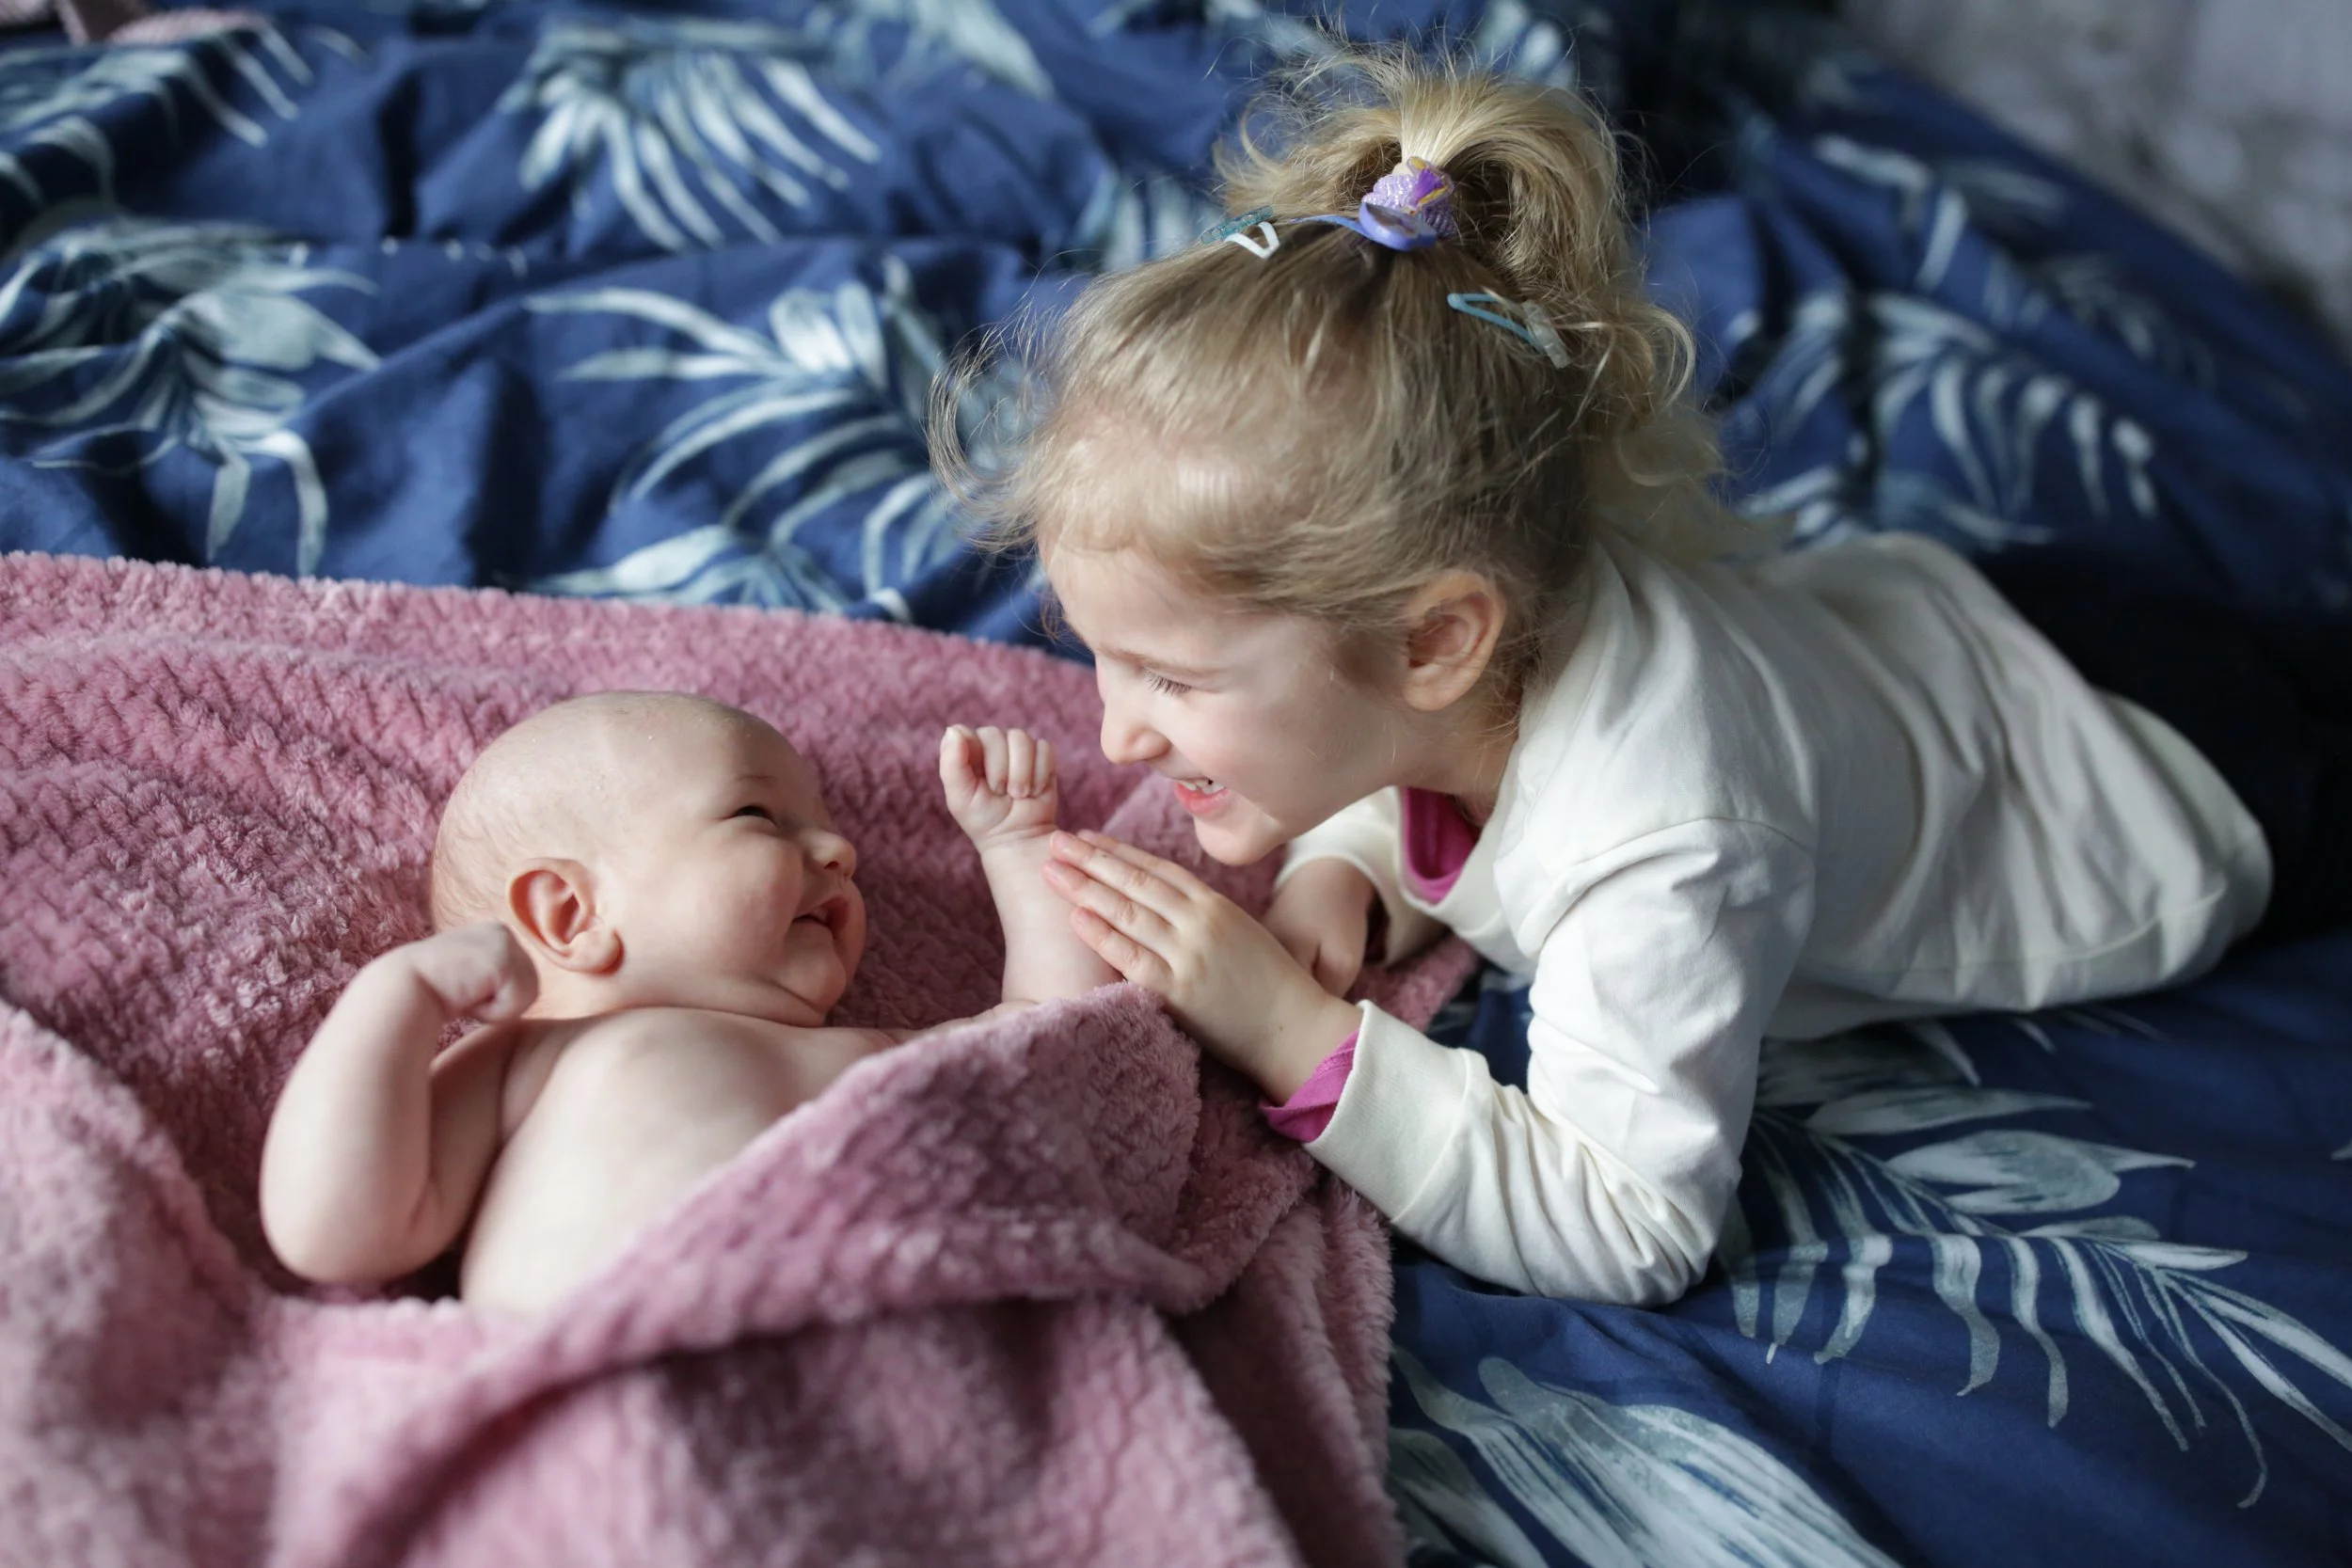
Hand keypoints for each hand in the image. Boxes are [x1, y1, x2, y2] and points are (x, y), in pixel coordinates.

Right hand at [377, 922, 537, 1032]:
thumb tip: (522, 993)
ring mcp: (503, 939)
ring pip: (528, 993)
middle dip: (500, 1002)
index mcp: (496, 936)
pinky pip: (518, 999)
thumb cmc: (431, 995)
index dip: (495, 999)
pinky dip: (495, 1010)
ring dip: (497, 1008)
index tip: (465, 993)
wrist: (401, 990)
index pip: (523, 982)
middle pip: (531, 986)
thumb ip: (493, 980)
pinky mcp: (502, 954)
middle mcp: (503, 932)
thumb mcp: (469, 980)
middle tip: (464, 995)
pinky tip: (465, 996)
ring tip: (464, 995)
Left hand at [940, 724, 1061, 853]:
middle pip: (995, 735)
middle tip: (1001, 793)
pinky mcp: (1042, 755)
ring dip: (1022, 772)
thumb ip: (952, 764)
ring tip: (1019, 794)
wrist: (1017, 837)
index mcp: (966, 751)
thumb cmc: (984, 819)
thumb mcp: (960, 798)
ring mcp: (1017, 748)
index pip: (965, 733)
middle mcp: (991, 744)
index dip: (974, 756)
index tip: (979, 781)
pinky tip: (1035, 790)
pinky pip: (1044, 749)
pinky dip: (1040, 774)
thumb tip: (952, 729)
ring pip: (1021, 739)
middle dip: (1000, 769)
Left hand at [1043, 831, 1359, 1100]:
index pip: (1157, 867)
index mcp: (1215, 905)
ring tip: (1052, 870)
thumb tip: (1160, 907)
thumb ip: (1202, 916)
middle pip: (1136, 881)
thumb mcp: (1240, 933)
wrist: (1296, 1028)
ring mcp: (1189, 954)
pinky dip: (1103, 935)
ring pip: (1128, 912)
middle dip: (1091, 859)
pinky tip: (1075, 917)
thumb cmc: (1270, 985)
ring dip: (1086, 888)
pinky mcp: (1180, 991)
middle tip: (1055, 840)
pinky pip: (1132, 958)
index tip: (1087, 837)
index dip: (1118, 850)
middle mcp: (1200, 922)